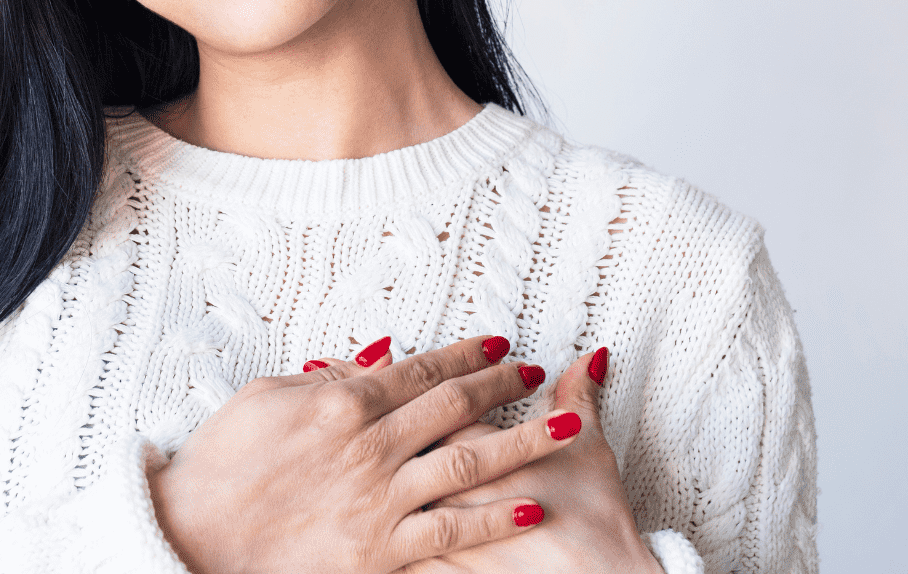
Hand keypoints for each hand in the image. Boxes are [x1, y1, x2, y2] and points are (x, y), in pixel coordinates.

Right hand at [149, 335, 585, 573]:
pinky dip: (495, 518)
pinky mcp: (382, 550)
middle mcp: (371, 446)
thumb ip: (325, 375)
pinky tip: (533, 506)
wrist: (193, 539)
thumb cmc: (219, 467)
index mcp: (341, 402)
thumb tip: (377, 353)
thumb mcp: (264, 399)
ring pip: (470, 462)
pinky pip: (452, 531)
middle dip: (504, 387)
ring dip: (525, 441)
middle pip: (455, 406)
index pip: (421, 369)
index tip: (500, 345)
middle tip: (538, 373)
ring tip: (569, 424)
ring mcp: (380, 499)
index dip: (467, 355)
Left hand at [313, 347, 662, 573]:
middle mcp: (442, 488)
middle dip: (355, 410)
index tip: (372, 355)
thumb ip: (578, 400)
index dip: (398, 375)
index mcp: (473, 449)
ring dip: (340, 457)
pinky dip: (350, 518)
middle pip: (387, 438)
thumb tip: (588, 359)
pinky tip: (329, 503)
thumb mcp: (590, 455)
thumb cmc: (594, 528)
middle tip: (326, 375)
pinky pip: (377, 541)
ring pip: (371, 486)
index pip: (427, 400)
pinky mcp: (421, 567)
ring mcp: (427, 532)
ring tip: (314, 433)